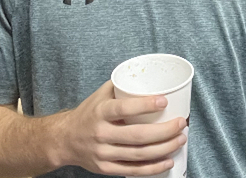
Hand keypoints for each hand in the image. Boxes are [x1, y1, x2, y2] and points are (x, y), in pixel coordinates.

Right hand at [50, 80, 186, 175]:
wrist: (64, 140)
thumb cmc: (87, 114)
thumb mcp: (99, 96)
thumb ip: (121, 86)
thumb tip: (147, 76)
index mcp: (100, 112)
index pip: (124, 109)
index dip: (145, 105)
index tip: (164, 101)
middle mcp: (101, 134)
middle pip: (138, 136)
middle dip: (164, 131)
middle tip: (181, 124)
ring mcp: (103, 154)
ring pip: (139, 154)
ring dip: (164, 148)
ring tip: (179, 140)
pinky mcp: (106, 169)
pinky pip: (133, 170)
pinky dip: (153, 168)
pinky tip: (168, 161)